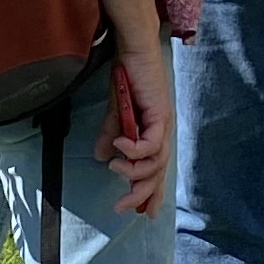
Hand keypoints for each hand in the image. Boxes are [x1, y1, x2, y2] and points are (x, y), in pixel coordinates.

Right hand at [102, 37, 174, 217]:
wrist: (133, 50)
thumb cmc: (127, 78)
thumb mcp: (115, 113)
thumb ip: (110, 134)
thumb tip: (100, 157)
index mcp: (154, 134)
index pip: (156, 170)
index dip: (152, 193)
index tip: (143, 213)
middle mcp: (163, 132)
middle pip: (158, 172)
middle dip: (141, 193)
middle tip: (122, 206)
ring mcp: (164, 124)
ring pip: (155, 162)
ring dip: (134, 170)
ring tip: (115, 167)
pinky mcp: (160, 114)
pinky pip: (150, 143)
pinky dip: (134, 150)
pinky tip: (119, 147)